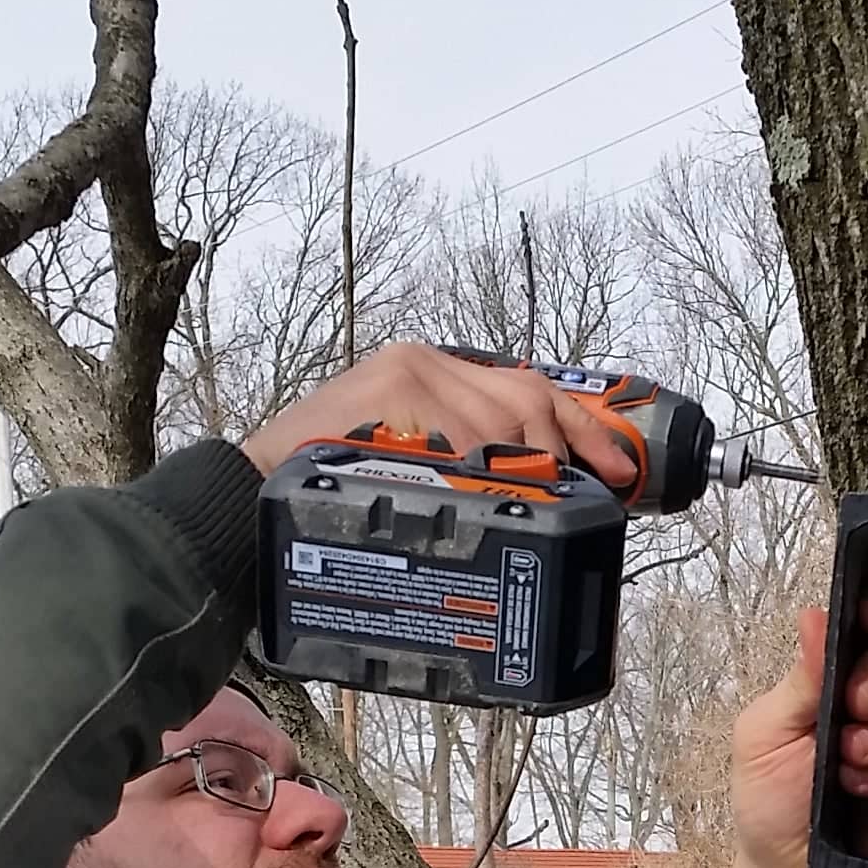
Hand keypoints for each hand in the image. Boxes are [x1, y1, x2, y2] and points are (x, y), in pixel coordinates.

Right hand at [241, 344, 637, 491]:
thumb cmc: (331, 496)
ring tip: (518, 505)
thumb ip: (464, 466)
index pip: (529, 388)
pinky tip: (477, 488)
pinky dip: (480, 464)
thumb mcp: (411, 473)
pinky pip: (465, 429)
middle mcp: (426, 362)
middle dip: (563, 451)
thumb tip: (538, 497)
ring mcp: (409, 371)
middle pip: (528, 397)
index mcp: (434, 375)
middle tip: (576, 497)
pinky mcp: (392, 387)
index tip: (617, 470)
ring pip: (505, 416)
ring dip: (523, 468)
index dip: (582, 429)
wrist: (249, 495)